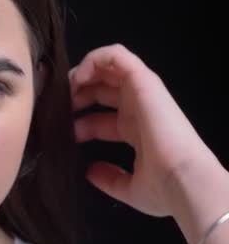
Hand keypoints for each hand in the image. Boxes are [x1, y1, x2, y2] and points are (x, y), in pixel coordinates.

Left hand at [69, 44, 218, 216]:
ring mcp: (141, 93)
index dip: (78, 123)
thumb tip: (91, 172)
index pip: (100, 120)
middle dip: (76, 95)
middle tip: (58, 107)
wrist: (183, 183)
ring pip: (108, 67)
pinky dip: (94, 58)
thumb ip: (109, 178)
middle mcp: (138, 109)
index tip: (61, 134)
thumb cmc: (162, 188)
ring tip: (67, 88)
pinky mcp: (143, 81)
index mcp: (135, 131)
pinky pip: (117, 55)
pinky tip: (79, 77)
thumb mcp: (129, 188)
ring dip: (83, 73)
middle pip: (101, 90)